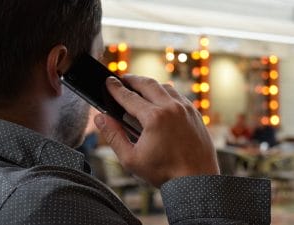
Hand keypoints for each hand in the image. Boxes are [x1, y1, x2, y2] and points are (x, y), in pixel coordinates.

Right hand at [94, 75, 218, 186]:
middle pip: (147, 84)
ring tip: (139, 87)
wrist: (196, 180)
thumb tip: (100, 118)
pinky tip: (160, 98)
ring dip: (150, 84)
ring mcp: (185, 108)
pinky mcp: (194, 113)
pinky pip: (177, 95)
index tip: (108, 81)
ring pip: (164, 87)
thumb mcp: (131, 158)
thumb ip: (113, 136)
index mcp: (154, 118)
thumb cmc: (164, 172)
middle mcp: (171, 108)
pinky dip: (165, 92)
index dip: (115, 88)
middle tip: (122, 79)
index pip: (129, 97)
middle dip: (132, 79)